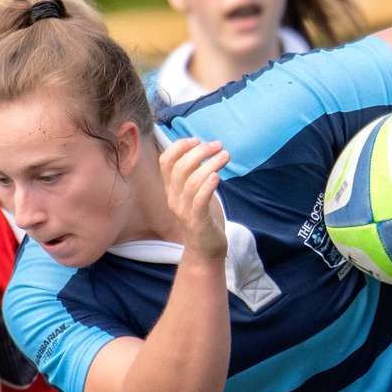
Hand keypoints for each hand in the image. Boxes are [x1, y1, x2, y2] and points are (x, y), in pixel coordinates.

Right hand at [160, 138, 229, 262]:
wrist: (205, 252)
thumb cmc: (203, 219)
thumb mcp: (195, 194)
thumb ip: (196, 175)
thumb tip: (206, 151)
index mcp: (172, 190)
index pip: (166, 162)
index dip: (179, 146)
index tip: (197, 139)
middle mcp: (174, 198)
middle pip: (180, 167)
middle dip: (199, 151)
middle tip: (218, 146)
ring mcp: (184, 211)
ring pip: (191, 181)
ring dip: (210, 164)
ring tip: (225, 156)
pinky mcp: (198, 221)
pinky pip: (199, 201)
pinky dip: (208, 186)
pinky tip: (217, 177)